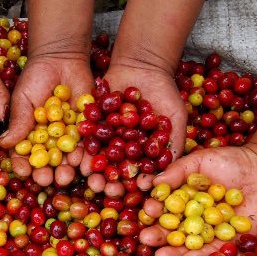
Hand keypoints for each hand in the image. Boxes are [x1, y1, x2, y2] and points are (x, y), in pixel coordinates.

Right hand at [0, 55, 91, 186]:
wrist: (62, 58)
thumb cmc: (36, 76)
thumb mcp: (23, 98)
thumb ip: (18, 120)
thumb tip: (3, 143)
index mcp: (29, 134)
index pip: (23, 154)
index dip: (22, 165)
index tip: (23, 172)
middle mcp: (48, 139)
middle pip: (46, 162)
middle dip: (46, 173)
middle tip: (46, 180)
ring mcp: (67, 135)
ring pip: (66, 158)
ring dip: (66, 169)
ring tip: (65, 176)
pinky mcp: (86, 128)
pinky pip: (86, 145)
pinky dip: (86, 155)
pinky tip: (84, 164)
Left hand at [79, 60, 185, 195]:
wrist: (142, 66)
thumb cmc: (165, 94)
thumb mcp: (175, 118)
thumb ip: (175, 144)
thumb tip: (169, 173)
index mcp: (141, 153)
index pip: (138, 172)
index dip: (138, 181)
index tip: (137, 189)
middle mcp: (122, 148)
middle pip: (115, 168)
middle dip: (110, 180)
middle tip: (106, 189)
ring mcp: (105, 136)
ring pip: (98, 156)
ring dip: (93, 167)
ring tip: (90, 176)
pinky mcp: (91, 123)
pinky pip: (87, 135)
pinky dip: (84, 144)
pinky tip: (80, 155)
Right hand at [140, 142, 256, 255]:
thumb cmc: (231, 161)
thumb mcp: (200, 161)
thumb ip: (177, 171)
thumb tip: (152, 184)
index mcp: (181, 203)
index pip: (163, 210)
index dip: (154, 211)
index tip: (149, 210)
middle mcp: (192, 221)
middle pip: (171, 232)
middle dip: (158, 237)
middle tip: (146, 240)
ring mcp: (210, 234)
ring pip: (189, 247)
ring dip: (174, 254)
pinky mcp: (230, 244)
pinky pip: (214, 254)